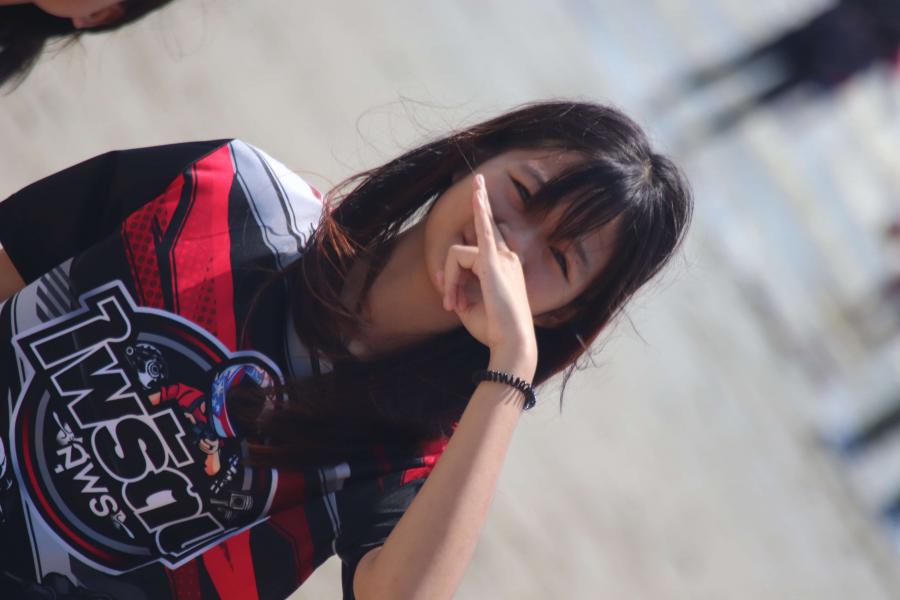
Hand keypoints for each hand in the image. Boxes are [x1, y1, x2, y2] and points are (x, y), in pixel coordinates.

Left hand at [436, 174, 536, 376]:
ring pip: (457, 256)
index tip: (454, 299)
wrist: (512, 343)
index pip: (478, 253)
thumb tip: (446, 277)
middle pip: (466, 252)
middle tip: (456, 304)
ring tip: (454, 306)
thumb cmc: (495, 331)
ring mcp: (502, 256)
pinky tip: (478, 189)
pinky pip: (481, 229)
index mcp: (507, 268)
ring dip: (450, 282)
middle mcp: (508, 257)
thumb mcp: (471, 307)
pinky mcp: (492, 260)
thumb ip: (459, 288)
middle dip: (455, 274)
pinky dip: (479, 208)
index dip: (458, 275)